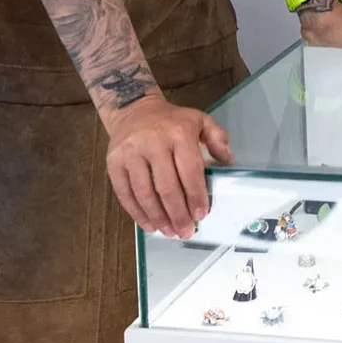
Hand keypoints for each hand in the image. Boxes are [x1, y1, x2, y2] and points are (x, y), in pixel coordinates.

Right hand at [103, 95, 232, 238]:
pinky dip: (137, 213)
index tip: (201, 215)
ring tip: (169, 232)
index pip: (189, 170)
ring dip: (158, 217)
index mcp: (178, 132)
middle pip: (166, 186)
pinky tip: (149, 224)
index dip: (195, 195)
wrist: (133, 110)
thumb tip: (228, 160)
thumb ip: (217, 137)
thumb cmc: (171, 121)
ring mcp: (130, 153)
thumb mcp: (199, 120)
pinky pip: (125, 193)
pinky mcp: (113, 163)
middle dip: (178, 213)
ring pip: (145, 193)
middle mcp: (152, 142)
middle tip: (186, 231)